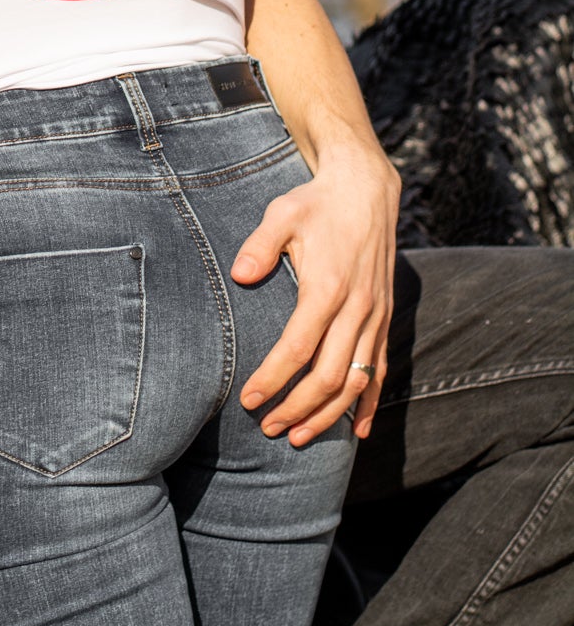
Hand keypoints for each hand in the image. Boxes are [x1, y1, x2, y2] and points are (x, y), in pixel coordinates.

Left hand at [233, 142, 399, 444]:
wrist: (365, 189)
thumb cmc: (316, 202)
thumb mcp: (282, 213)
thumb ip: (260, 245)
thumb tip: (238, 275)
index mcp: (327, 287)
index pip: (298, 348)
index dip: (273, 378)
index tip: (249, 399)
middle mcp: (357, 309)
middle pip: (329, 376)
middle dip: (298, 408)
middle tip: (269, 429)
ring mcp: (376, 317)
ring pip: (356, 382)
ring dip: (329, 415)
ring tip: (299, 436)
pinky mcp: (386, 318)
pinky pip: (380, 371)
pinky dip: (369, 403)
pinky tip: (357, 431)